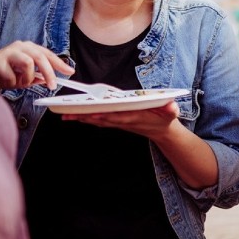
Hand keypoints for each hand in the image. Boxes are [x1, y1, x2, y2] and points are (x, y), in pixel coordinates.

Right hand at [0, 40, 73, 89]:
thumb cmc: (4, 74)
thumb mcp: (24, 77)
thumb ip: (38, 77)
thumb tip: (52, 79)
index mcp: (28, 48)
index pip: (48, 54)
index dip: (60, 64)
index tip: (70, 72)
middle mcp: (20, 46)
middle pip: (40, 57)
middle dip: (49, 72)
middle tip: (53, 86)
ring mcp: (7, 51)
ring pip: (28, 63)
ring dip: (26, 78)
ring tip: (18, 83)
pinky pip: (11, 75)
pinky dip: (11, 82)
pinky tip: (5, 82)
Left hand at [61, 101, 179, 140]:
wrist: (161, 132)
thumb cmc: (164, 120)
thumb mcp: (171, 114)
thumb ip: (171, 110)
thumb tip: (172, 106)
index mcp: (135, 118)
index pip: (118, 117)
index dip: (106, 116)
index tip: (94, 114)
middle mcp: (123, 121)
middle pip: (102, 119)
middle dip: (86, 117)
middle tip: (69, 114)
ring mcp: (118, 123)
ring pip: (97, 121)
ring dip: (82, 119)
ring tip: (65, 115)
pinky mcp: (116, 122)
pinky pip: (99, 121)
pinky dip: (87, 118)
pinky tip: (76, 116)